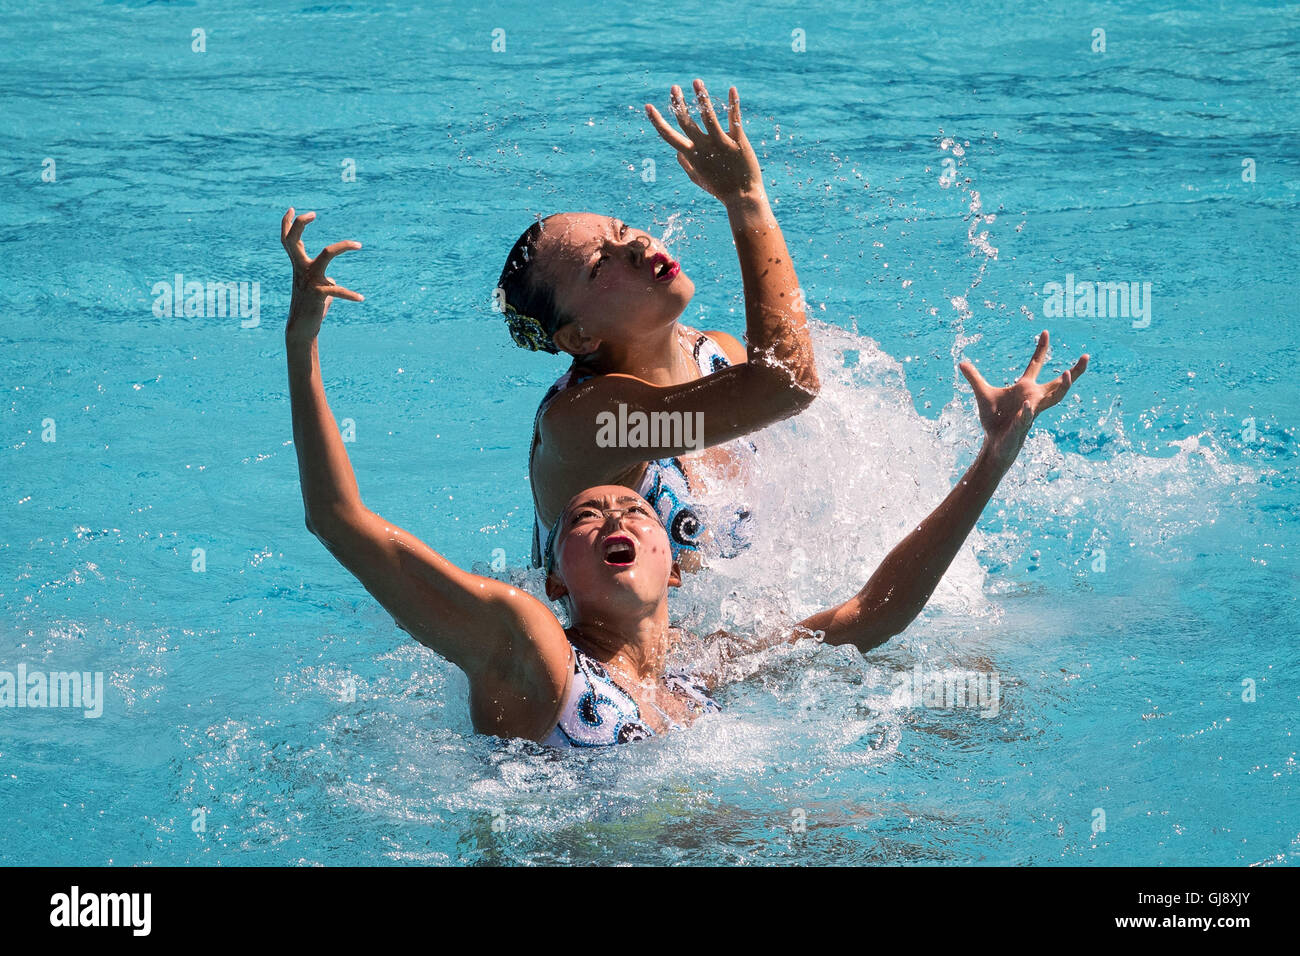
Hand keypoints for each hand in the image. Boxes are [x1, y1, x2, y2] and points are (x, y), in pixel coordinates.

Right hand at [281, 208, 362, 342]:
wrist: (303, 329)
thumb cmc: (312, 308)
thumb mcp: (319, 290)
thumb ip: (325, 281)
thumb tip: (333, 280)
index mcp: (299, 266)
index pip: (288, 241)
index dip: (287, 224)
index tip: (291, 208)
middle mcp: (300, 269)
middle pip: (293, 241)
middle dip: (299, 224)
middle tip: (313, 213)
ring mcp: (309, 280)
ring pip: (326, 254)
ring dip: (343, 246)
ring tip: (359, 244)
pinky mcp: (319, 293)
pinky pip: (338, 290)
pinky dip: (350, 295)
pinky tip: (361, 299)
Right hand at [644, 79, 763, 205]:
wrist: (742, 198)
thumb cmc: (719, 188)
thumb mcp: (698, 179)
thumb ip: (685, 164)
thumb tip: (677, 152)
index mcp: (691, 155)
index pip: (669, 136)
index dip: (657, 121)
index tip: (648, 107)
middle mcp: (703, 147)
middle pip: (685, 121)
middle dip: (677, 103)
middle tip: (674, 87)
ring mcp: (720, 144)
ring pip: (708, 116)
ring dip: (701, 97)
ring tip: (696, 82)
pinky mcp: (738, 142)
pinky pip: (734, 120)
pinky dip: (733, 104)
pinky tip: (732, 89)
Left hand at [959, 331, 1088, 471]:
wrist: (994, 444)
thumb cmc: (994, 420)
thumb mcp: (982, 394)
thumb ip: (974, 378)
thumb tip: (961, 362)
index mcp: (1025, 387)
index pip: (1036, 365)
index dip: (1041, 349)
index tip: (1045, 332)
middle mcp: (1033, 398)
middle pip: (1059, 384)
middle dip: (1074, 372)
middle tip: (1086, 357)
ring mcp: (1031, 412)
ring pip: (1053, 399)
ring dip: (1062, 388)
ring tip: (1067, 373)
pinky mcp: (1022, 426)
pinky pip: (1027, 417)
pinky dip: (1027, 411)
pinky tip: (1027, 404)